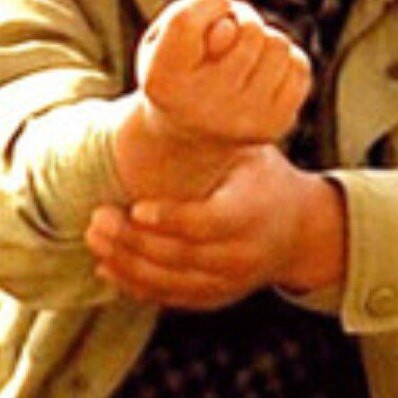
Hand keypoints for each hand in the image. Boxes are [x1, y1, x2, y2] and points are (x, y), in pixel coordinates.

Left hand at [86, 145, 346, 309]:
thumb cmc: (266, 177)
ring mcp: (229, 282)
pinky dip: (137, 286)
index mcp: (253, 212)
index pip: (208, 223)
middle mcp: (243, 254)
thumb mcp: (252, 150)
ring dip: (127, 264)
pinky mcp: (216, 296)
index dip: (171, 219)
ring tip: (95, 238)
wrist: (302, 229)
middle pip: (181, 256)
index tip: (136, 207)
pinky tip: (108, 267)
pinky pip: (172, 297)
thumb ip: (218, 137)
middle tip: (98, 218)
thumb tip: (177, 99)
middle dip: (133, 240)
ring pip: (171, 283)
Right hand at [135, 0, 311, 145]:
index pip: (186, 19)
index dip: (206, 3)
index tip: (206, 17)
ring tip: (244, 55)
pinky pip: (299, 66)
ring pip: (278, 44)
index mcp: (164, 80)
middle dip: (242, 18)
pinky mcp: (273, 126)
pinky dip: (284, 61)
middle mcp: (202, 105)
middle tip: (228, 33)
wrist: (189, 137)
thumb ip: (189, 19)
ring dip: (264, 39)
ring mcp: (242, 118)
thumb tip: (232, 28)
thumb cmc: (176, 71)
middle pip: (249, 28)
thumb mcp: (163, 40)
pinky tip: (261, 74)